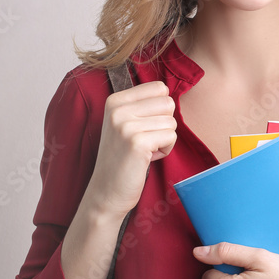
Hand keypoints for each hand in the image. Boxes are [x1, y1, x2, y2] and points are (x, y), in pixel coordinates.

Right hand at [86, 80, 176, 218]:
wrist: (106, 190)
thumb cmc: (123, 156)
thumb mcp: (125, 123)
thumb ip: (142, 105)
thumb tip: (167, 92)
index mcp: (115, 100)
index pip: (160, 88)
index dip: (161, 110)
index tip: (144, 125)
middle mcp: (118, 109)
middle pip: (168, 103)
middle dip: (164, 124)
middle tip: (145, 140)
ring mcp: (126, 125)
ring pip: (172, 122)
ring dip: (164, 139)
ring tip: (144, 150)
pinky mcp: (137, 142)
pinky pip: (171, 137)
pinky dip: (165, 150)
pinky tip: (146, 158)